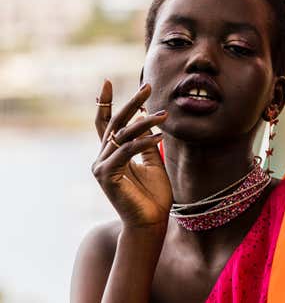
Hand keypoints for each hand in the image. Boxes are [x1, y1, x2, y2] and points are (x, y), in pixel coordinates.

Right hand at [92, 80, 172, 228]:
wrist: (151, 221)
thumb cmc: (153, 195)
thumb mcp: (153, 163)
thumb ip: (147, 143)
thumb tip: (148, 120)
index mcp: (112, 153)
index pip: (106, 123)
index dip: (107, 102)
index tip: (106, 81)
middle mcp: (103, 157)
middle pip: (114, 123)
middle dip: (131, 103)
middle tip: (148, 87)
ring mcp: (102, 166)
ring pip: (122, 135)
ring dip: (146, 122)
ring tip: (165, 114)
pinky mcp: (106, 176)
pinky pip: (126, 152)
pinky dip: (143, 142)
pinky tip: (159, 136)